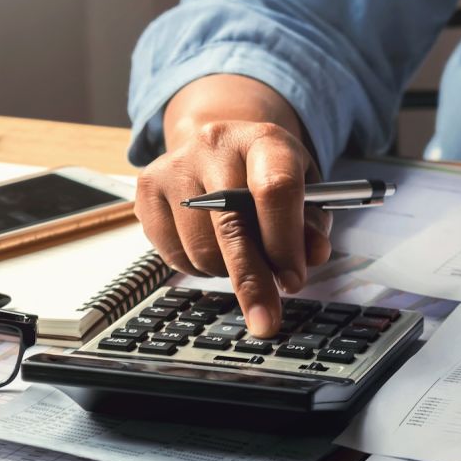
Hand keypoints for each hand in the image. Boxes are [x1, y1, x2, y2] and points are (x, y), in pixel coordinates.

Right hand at [135, 76, 331, 336]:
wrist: (223, 144)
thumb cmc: (270, 176)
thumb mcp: (305, 192)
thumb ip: (312, 225)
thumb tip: (314, 256)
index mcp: (265, 141)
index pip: (275, 190)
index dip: (285, 242)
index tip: (293, 282)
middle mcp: (216, 145)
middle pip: (232, 226)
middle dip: (252, 281)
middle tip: (266, 320)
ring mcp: (176, 165)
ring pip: (201, 248)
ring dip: (226, 272)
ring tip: (242, 257)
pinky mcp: (146, 188)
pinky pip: (173, 254)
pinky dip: (198, 267)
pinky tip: (213, 248)